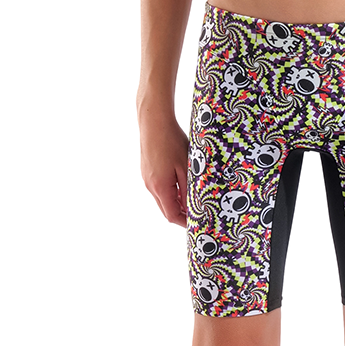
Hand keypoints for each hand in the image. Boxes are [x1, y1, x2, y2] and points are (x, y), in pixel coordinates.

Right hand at [139, 111, 189, 227]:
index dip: (184, 222)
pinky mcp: (147, 170)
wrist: (154, 122)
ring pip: (162, 198)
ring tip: (192, 195)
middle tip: (198, 212)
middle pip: (166, 209)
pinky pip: (159, 187)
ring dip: (176, 201)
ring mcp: (147, 178)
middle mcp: (150, 186)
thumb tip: (193, 207)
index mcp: (160, 187)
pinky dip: (170, 190)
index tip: (197, 223)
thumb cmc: (171, 141)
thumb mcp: (185, 166)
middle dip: (181, 213)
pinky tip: (181, 181)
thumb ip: (188, 188)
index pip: (171, 215)